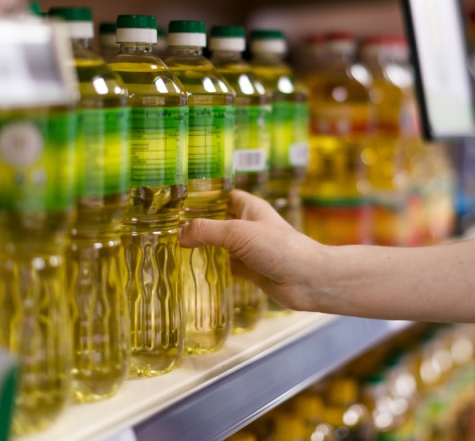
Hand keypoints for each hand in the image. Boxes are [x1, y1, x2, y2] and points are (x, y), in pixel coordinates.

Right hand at [179, 190, 323, 310]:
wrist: (307, 280)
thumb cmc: (280, 248)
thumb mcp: (238, 233)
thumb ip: (207, 231)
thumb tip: (180, 234)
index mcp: (249, 208)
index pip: (222, 195)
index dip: (203, 196)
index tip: (177, 200)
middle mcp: (249, 225)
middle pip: (218, 220)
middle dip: (197, 223)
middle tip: (167, 226)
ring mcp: (249, 249)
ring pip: (220, 245)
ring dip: (202, 247)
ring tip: (172, 246)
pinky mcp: (250, 270)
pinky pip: (226, 266)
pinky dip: (212, 268)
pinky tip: (193, 269)